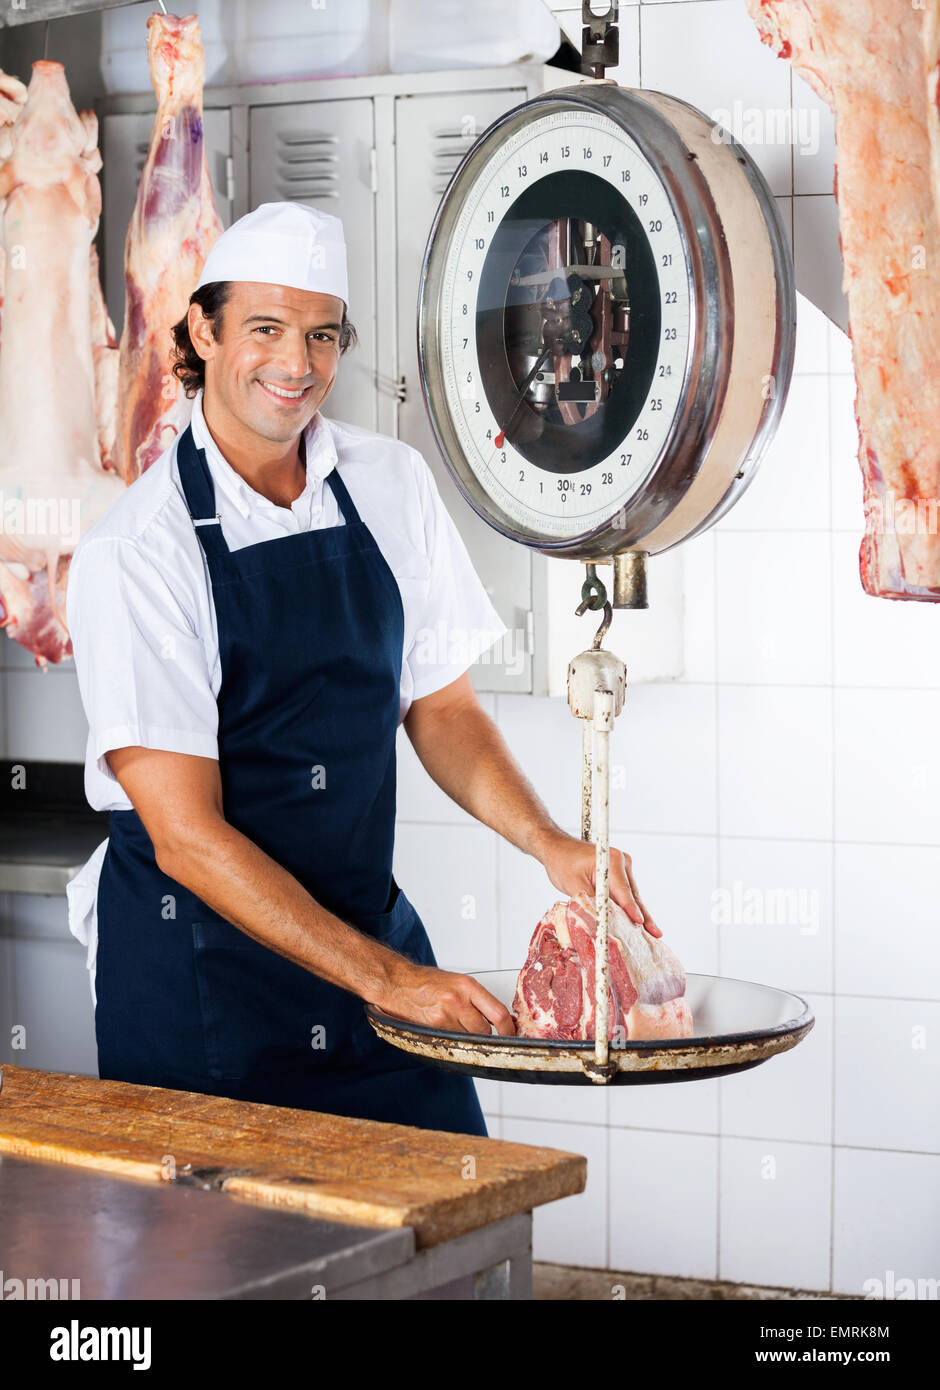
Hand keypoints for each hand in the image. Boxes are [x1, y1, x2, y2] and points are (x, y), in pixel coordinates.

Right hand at [376, 962, 516, 1036]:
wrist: (397, 982)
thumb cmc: (426, 982)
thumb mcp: (456, 982)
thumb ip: (477, 999)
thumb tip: (497, 1018)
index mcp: (467, 986)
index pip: (499, 1013)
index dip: (509, 1028)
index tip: (511, 1033)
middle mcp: (457, 1001)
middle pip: (484, 1030)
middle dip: (484, 1035)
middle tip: (478, 1031)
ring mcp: (444, 1016)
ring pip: (468, 1039)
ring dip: (466, 1038)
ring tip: (455, 1026)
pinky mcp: (432, 1029)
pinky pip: (451, 1042)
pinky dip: (452, 1041)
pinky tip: (445, 1030)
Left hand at [538, 830, 661, 937]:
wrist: (557, 848)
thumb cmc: (562, 862)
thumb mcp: (573, 884)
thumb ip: (590, 901)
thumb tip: (602, 920)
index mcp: (612, 859)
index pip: (624, 890)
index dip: (631, 909)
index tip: (639, 923)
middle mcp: (622, 861)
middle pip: (633, 895)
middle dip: (643, 916)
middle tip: (656, 933)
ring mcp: (622, 867)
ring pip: (631, 896)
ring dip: (638, 914)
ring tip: (652, 933)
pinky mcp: (619, 874)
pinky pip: (625, 894)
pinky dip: (629, 908)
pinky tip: (639, 923)